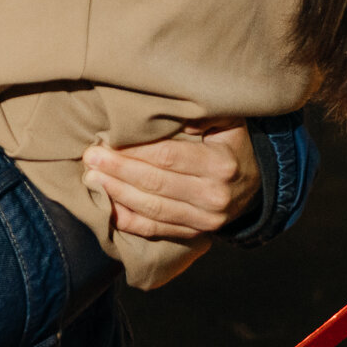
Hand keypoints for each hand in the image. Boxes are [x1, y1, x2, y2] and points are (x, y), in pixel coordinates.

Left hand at [86, 121, 260, 241]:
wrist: (256, 184)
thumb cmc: (232, 144)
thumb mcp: (227, 121)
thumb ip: (201, 114)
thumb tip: (168, 113)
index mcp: (221, 164)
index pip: (169, 157)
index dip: (135, 151)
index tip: (107, 141)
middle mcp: (214, 196)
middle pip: (156, 183)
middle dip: (118, 171)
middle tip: (90, 158)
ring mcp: (206, 220)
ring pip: (153, 208)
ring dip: (118, 195)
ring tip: (92, 179)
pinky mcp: (195, 234)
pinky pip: (157, 229)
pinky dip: (130, 221)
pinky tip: (107, 209)